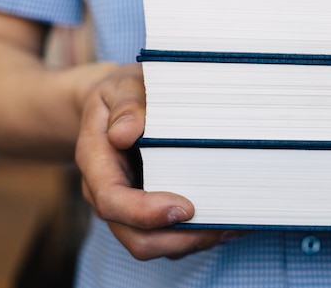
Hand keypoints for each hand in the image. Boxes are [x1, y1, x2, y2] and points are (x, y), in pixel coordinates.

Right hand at [75, 63, 235, 259]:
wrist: (116, 105)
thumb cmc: (123, 94)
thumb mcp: (122, 88)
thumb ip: (125, 106)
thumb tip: (125, 133)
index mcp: (97, 163)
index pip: (112, 201)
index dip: (146, 212)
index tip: (185, 208)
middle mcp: (109, 193)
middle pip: (136, 238)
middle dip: (179, 239)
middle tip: (221, 225)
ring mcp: (130, 207)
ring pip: (157, 243)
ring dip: (195, 241)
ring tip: (234, 225)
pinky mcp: (150, 210)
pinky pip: (171, 237)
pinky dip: (199, 234)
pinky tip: (230, 219)